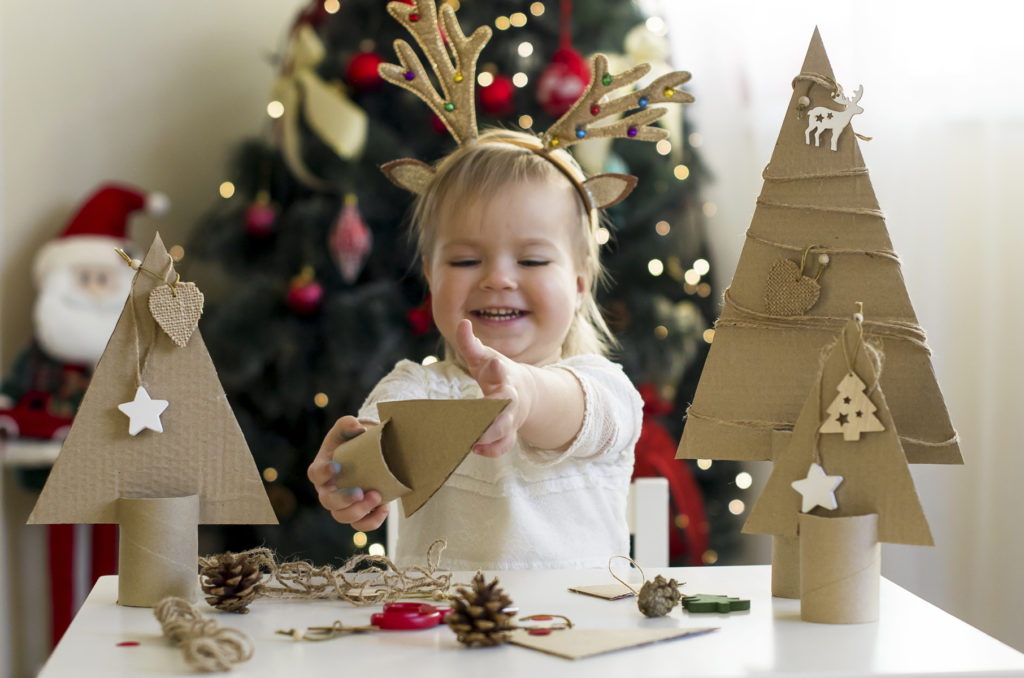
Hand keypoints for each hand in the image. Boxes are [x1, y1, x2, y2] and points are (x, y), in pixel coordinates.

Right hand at [307, 416, 389, 530]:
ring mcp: (341, 504)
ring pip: (343, 517)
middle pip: (328, 502)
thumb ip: (348, 423)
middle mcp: (328, 490)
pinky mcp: (358, 512)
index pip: (315, 474)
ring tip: (376, 497)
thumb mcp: (347, 428)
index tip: (336, 467)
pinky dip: (372, 521)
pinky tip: (384, 508)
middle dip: (344, 500)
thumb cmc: (350, 440)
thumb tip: (357, 428)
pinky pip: (360, 525)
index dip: (323, 473)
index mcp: (322, 469)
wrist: (365, 453)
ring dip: (359, 512)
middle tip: (360, 492)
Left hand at [454, 319, 527, 457]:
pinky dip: (491, 450)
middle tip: (477, 416)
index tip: (496, 364)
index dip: (498, 369)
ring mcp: (511, 417)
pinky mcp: (509, 432)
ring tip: (470, 441)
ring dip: (488, 436)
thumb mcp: (484, 356)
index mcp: (503, 376)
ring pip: (505, 430)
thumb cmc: (497, 373)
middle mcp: (509, 398)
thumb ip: (470, 343)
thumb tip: (462, 323)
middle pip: (505, 406)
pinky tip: (474, 449)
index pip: (501, 371)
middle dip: (493, 411)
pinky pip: (504, 445)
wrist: (525, 392)